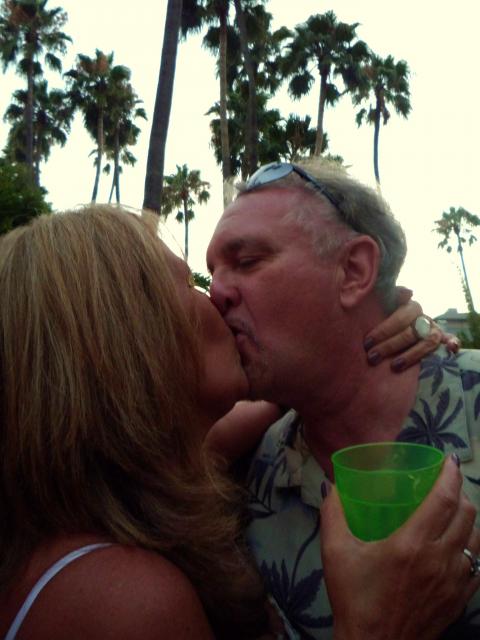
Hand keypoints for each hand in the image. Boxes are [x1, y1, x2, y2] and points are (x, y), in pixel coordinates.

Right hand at [320, 456, 479, 639]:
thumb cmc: (354, 598)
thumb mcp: (335, 552)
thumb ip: (333, 513)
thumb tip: (333, 485)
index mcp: (411, 545)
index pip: (443, 500)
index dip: (451, 475)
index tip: (450, 459)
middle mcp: (439, 560)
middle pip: (467, 514)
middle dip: (461, 491)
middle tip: (447, 482)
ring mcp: (454, 582)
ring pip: (476, 538)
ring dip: (468, 518)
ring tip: (453, 509)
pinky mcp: (460, 600)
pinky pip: (476, 564)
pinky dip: (470, 546)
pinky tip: (456, 544)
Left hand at [364, 295, 456, 371]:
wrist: (401, 327)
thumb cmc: (388, 321)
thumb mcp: (385, 307)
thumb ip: (391, 297)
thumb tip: (408, 292)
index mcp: (409, 307)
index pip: (400, 318)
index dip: (384, 330)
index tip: (368, 342)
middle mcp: (423, 317)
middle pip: (410, 333)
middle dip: (390, 346)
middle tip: (372, 357)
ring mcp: (434, 329)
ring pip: (427, 342)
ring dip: (411, 355)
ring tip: (394, 366)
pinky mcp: (443, 339)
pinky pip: (451, 340)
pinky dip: (453, 343)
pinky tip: (452, 348)